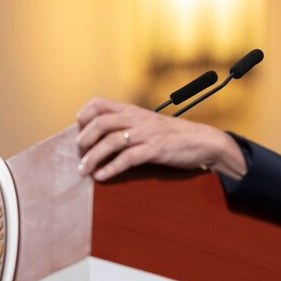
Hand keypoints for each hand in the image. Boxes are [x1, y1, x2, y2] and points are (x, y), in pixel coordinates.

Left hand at [75, 98, 247, 181]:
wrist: (202, 141)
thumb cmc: (173, 135)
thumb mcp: (148, 123)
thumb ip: (128, 125)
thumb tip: (102, 136)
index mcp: (132, 111)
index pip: (100, 103)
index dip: (84, 116)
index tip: (78, 131)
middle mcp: (137, 119)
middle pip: (101, 123)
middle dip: (84, 140)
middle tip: (78, 156)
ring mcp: (146, 134)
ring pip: (111, 141)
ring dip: (93, 157)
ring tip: (84, 171)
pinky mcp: (155, 149)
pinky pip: (128, 158)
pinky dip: (111, 168)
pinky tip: (102, 177)